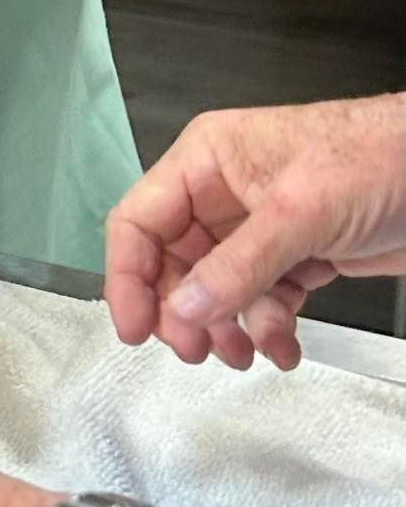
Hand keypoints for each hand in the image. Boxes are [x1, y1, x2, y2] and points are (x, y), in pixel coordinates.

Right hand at [105, 97, 405, 371]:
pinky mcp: (295, 253)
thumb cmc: (378, 155)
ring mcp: (259, 225)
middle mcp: (224, 192)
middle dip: (185, 312)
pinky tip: (284, 345)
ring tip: (248, 351)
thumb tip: (185, 309)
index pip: (140, 220)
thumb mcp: (300, 211)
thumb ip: (239, 264)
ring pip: (217, 289)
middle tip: (199, 349)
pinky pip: (262, 300)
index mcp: (207, 159)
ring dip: (228, 327)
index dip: (128, 275)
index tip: (135, 328)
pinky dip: (268, 328)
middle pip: (174, 263)